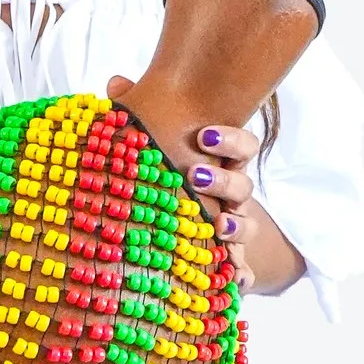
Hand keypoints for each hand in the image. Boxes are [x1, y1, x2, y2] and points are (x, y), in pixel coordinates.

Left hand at [102, 79, 264, 282]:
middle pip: (244, 187)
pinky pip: (242, 273)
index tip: (203, 134)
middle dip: (224, 182)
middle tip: (195, 176)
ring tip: (217, 226)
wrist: (197, 234)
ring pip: (247, 228)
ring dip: (235, 227)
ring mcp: (235, 232)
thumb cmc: (175, 180)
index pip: (243, 146)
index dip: (230, 138)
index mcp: (223, 166)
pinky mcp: (231, 265)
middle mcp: (234, 199)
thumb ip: (142, 118)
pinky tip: (235, 279)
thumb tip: (116, 84)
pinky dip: (241, 277)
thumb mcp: (161, 149)